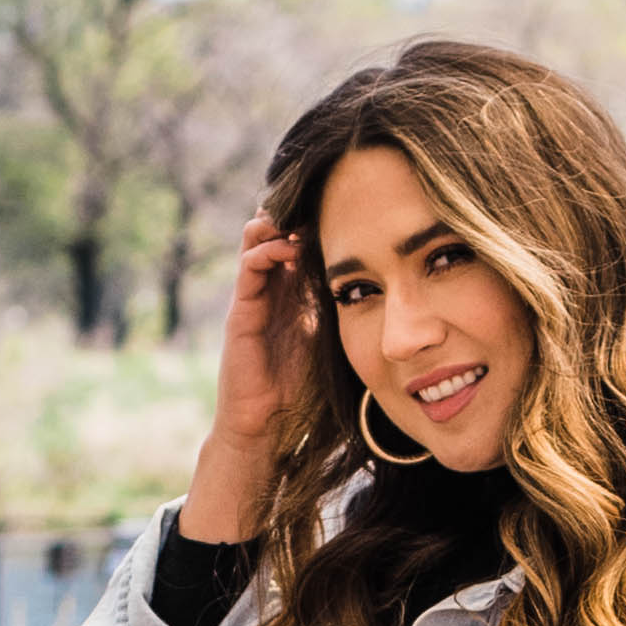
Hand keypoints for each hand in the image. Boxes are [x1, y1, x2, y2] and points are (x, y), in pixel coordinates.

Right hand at [181, 212, 318, 541]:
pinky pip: (250, 270)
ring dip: (280, 225)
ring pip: (259, 243)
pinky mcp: (241, 312)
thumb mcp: (332, 337)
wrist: (267, 426)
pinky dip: (267, 252)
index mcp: (295, 295)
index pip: (303, 244)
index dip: (318, 223)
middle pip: (279, 234)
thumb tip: (384, 286)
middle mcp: (273, 291)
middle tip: (322, 199)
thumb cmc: (302, 389)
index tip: (347, 206)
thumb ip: (345, 310)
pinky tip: (289, 247)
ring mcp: (254, 299)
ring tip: (303, 217)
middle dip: (296, 214)